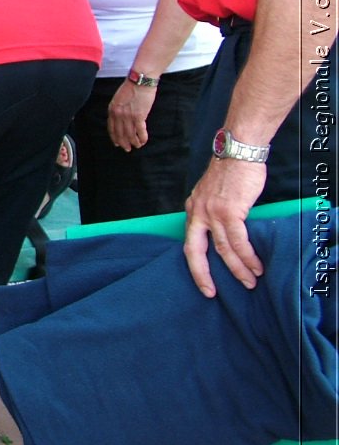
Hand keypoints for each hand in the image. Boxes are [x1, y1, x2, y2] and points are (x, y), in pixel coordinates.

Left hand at [106, 80, 155, 150]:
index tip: (117, 143)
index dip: (114, 137)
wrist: (140, 80)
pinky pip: (140, 131)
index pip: (111, 128)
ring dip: (134, 142)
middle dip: (124, 143)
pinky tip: (144, 141)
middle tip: (127, 149)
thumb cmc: (131, 87)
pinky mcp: (139, 116)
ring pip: (130, 134)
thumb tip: (121, 118)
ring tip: (137, 146)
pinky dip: (142, 138)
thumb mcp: (119, 98)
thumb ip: (118, 109)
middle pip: (120, 133)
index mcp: (112, 110)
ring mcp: (128, 116)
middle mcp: (118, 115)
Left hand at [183, 157, 265, 297]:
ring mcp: (212, 212)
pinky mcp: (229, 211)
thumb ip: (214, 213)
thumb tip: (225, 233)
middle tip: (211, 293)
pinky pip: (238, 241)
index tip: (202, 281)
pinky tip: (256, 266)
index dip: (194, 264)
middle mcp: (197, 212)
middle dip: (203, 275)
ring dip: (237, 268)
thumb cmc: (231, 172)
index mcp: (193, 209)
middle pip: (196, 251)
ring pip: (222, 249)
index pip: (189, 242)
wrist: (239, 151)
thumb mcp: (213, 194)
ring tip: (249, 281)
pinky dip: (248, 256)